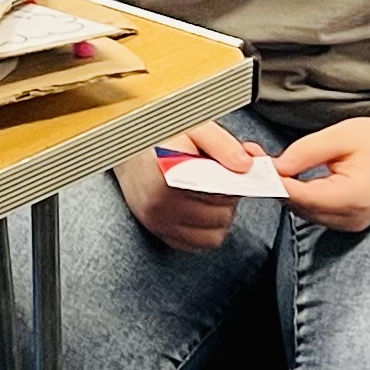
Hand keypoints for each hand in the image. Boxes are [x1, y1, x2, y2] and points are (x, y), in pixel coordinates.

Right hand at [116, 128, 245, 250]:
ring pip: (214, 233)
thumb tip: (246, 164)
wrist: (123, 146)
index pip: (221, 191)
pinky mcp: (158, 232)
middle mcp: (159, 203)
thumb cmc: (158, 135)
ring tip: (214, 192)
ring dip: (221, 214)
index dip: (237, 181)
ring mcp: (157, 221)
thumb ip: (221, 143)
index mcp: (167, 174)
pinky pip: (198, 244)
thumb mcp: (192, 126)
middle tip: (225, 177)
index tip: (241, 170)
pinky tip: (203, 208)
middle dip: (230, 195)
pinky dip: (208, 229)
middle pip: (221, 213)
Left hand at [267, 114, 369, 235]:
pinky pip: (316, 212)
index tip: (252, 165)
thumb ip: (305, 152)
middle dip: (276, 184)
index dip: (274, 182)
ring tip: (269, 164)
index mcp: (352, 197)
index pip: (301, 196)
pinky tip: (291, 177)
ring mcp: (352, 224)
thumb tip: (275, 166)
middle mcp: (352, 217)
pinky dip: (301, 196)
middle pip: (299, 206)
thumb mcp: (340, 136)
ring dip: (287, 190)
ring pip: (304, 211)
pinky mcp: (350, 222)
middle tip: (255, 158)